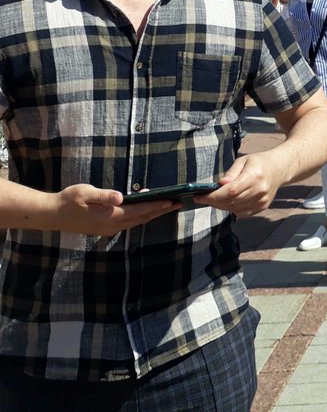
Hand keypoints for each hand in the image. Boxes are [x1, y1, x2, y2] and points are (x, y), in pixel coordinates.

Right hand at [55, 184, 177, 235]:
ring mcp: (109, 229)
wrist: (52, 215)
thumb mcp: (85, 193)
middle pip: (142, 218)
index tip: (172, 201)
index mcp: (109, 216)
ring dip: (152, 214)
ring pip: (136, 221)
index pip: (139, 210)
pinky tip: (145, 210)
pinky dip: (141, 216)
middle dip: (160, 210)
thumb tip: (121, 197)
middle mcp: (112, 225)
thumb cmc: (69, 200)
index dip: (156, 205)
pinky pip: (129, 223)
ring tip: (167, 205)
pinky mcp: (106, 228)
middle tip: (178, 203)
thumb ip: (104, 195)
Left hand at [199, 153, 285, 215]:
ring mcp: (262, 200)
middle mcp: (260, 190)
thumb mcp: (243, 160)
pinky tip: (229, 202)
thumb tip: (220, 184)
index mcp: (255, 175)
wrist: (279, 169)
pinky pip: (242, 213)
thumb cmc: (258, 162)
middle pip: (231, 202)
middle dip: (214, 202)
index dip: (213, 196)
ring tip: (215, 199)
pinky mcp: (262, 207)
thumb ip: (231, 173)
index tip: (200, 197)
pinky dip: (232, 209)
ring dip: (221, 206)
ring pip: (235, 209)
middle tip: (204, 198)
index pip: (230, 191)